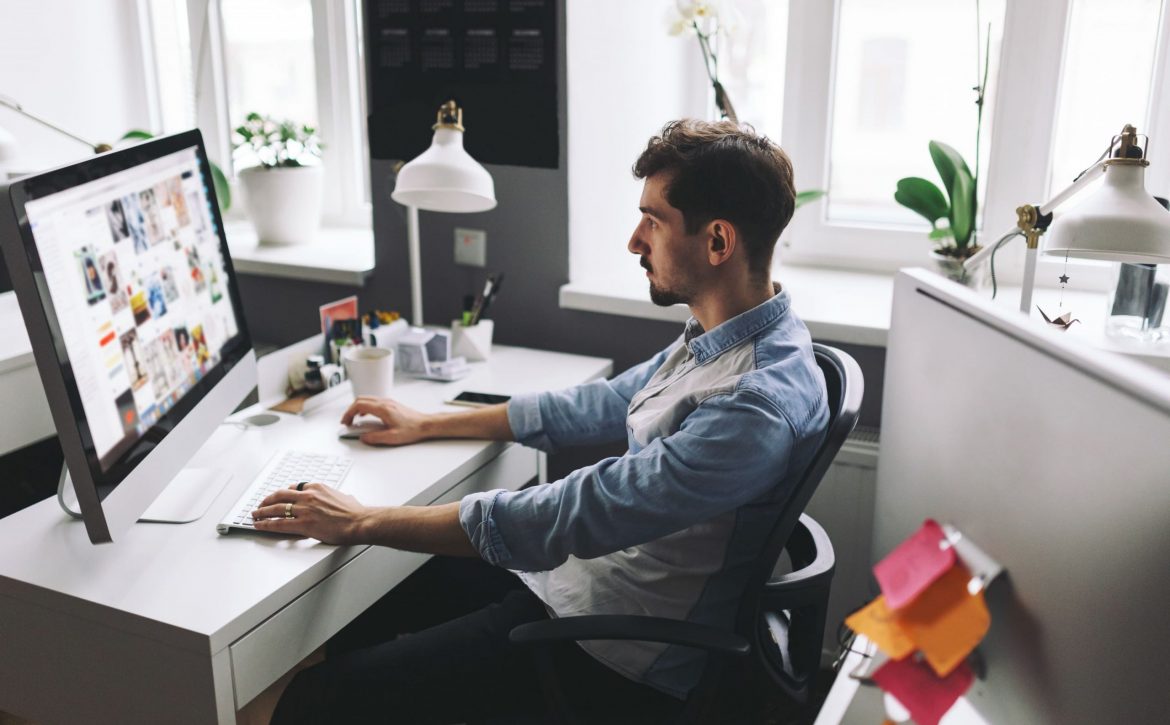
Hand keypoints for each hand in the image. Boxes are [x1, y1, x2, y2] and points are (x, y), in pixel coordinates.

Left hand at [252, 483, 370, 543]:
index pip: (295, 487)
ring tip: (255, 514)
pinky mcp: (303, 524)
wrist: (359, 521)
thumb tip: (339, 499)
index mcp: (317, 487)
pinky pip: (279, 523)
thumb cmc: (355, 512)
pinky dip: (266, 524)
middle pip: (281, 495)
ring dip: (262, 511)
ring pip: (276, 508)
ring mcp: (304, 509)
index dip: (284, 493)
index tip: (279, 496)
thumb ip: (335, 496)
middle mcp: (308, 496)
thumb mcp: (343, 496)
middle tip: (261, 503)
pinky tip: (260, 525)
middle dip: (268, 499)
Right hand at [341, 396, 431, 445]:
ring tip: (354, 419)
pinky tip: (365, 417)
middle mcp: (385, 402)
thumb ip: (375, 438)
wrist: (425, 425)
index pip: (359, 405)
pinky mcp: (391, 404)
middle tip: (347, 421)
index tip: (345, 421)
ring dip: (357, 408)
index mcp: (383, 408)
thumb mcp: (392, 437)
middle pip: (361, 400)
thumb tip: (363, 437)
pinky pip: (373, 402)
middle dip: (350, 410)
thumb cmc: (412, 429)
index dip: (349, 413)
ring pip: (367, 399)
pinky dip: (365, 408)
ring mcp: (388, 402)